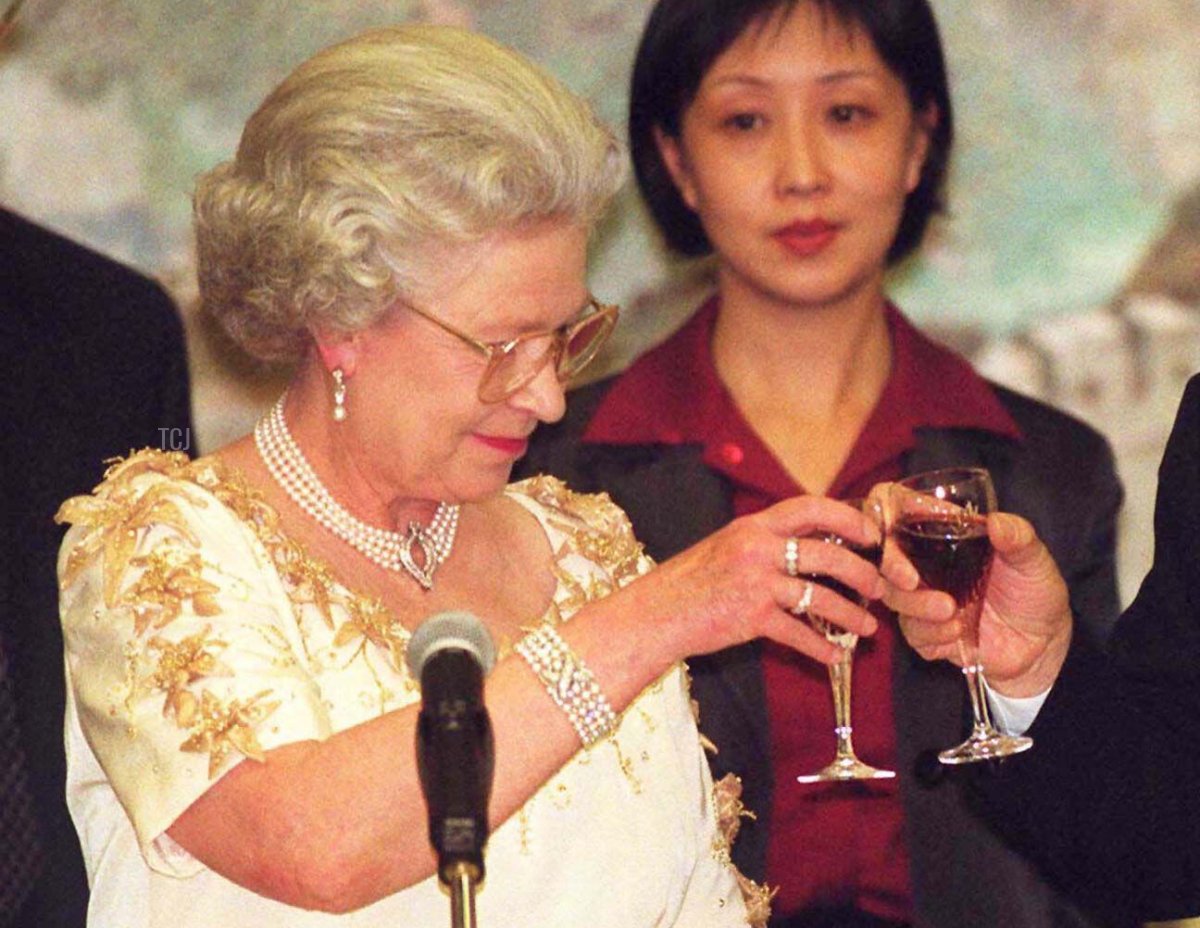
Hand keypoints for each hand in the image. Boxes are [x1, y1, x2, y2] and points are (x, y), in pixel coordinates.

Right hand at [616, 495, 886, 666]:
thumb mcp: (727, 546)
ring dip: (850, 614)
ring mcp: (755, 582)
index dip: (847, 518)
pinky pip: (799, 633)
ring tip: (868, 629)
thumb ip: (766, 543)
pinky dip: (822, 648)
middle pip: (826, 553)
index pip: (810, 507)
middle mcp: (757, 548)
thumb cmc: (690, 582)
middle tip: (879, 587)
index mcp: (753, 525)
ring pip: (819, 596)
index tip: (870, 534)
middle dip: (862, 572)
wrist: (655, 613)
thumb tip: (814, 547)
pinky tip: (836, 656)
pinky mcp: (751, 617)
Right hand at [881, 507, 1072, 696]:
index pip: (897, 512)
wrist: (1044, 646)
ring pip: (893, 597)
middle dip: (891, 567)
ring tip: (949, 610)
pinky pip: (912, 633)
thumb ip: (1018, 538)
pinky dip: (931, 633)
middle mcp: (926, 566)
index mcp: (943, 537)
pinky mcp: (927, 634)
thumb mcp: (1033, 559)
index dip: (886, 511)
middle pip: (884, 558)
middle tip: (911, 579)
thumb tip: (995, 522)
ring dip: (916, 605)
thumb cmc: (1035, 592)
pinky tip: (957, 632)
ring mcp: (923, 600)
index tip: (897, 522)